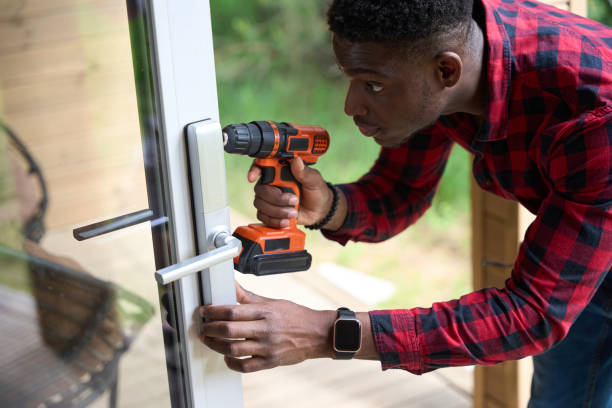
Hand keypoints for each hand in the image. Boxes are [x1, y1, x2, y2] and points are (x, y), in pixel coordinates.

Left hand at [199, 283, 335, 372]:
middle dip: (210, 329)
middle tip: (203, 326)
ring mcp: (268, 347)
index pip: (232, 311)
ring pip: (234, 349)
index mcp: (265, 312)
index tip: (204, 311)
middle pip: (229, 331)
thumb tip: (231, 284)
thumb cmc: (296, 316)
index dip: (213, 312)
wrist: (318, 334)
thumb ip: (248, 297)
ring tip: (209, 340)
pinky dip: (232, 363)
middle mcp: (266, 329)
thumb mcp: (272, 302)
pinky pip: (246, 366)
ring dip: (216, 346)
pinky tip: (227, 357)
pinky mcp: (271, 362)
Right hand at [248, 157, 332, 227]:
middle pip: (260, 189)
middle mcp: (271, 183)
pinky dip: (275, 221)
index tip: (252, 177)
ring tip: (293, 212)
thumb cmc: (316, 191)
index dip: (254, 170)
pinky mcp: (270, 212)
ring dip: (277, 211)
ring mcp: (269, 199)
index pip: (262, 166)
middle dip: (276, 198)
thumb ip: (304, 171)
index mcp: (280, 171)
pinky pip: (263, 217)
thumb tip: (296, 160)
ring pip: (260, 204)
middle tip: (293, 200)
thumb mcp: (314, 180)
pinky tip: (287, 220)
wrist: (319, 210)